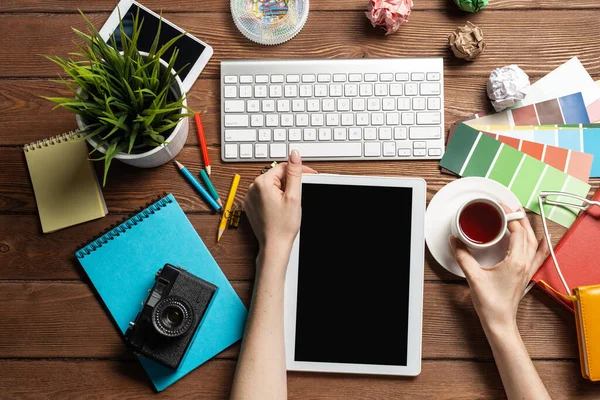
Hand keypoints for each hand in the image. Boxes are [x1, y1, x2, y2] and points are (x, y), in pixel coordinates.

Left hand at [244, 150, 316, 252]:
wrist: (274, 245)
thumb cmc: (284, 225)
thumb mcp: (294, 196)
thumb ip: (294, 173)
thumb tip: (294, 154)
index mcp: (262, 183)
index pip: (283, 167)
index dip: (298, 171)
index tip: (309, 175)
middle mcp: (252, 188)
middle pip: (276, 176)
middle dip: (290, 182)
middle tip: (299, 196)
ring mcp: (250, 197)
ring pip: (271, 185)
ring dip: (282, 190)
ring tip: (289, 204)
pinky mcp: (250, 205)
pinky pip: (264, 194)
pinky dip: (274, 198)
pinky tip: (280, 208)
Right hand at [449, 206, 549, 333]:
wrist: (500, 321)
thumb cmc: (490, 303)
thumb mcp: (473, 276)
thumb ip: (462, 256)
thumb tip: (455, 241)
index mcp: (515, 261)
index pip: (517, 231)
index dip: (509, 216)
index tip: (499, 208)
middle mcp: (525, 263)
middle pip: (528, 233)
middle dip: (518, 218)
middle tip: (507, 208)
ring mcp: (528, 269)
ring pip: (534, 243)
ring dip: (527, 228)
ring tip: (518, 218)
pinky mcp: (526, 275)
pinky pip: (538, 256)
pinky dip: (540, 245)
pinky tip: (541, 240)